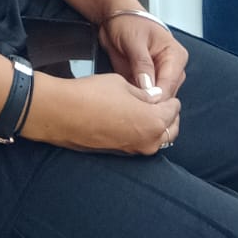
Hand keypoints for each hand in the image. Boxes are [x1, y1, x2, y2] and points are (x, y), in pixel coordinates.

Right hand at [25, 72, 179, 156]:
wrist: (63, 113)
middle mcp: (149, 142)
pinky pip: (140, 143)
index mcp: (154, 122)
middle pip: (171, 130)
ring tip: (145, 110)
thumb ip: (144, 94)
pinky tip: (130, 120)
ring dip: (156, 126)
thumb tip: (154, 98)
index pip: (173, 110)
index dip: (170, 98)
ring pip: (156, 140)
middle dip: (168, 115)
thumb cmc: (93, 94)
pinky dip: (141, 133)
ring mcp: (134, 150)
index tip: (164, 92)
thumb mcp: (122, 84)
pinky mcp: (120, 153)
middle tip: (159, 102)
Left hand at [97, 11, 187, 99]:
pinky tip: (126, 94)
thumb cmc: (127, 21)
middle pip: (165, 95)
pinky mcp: (148, 79)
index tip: (142, 102)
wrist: (114, 16)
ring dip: (142, 99)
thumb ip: (142, 64)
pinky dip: (136, 96)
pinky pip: (145, 95)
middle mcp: (171, 67)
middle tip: (133, 103)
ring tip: (128, 97)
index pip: (169, 84)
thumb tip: (148, 87)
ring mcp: (160, 74)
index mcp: (175, 55)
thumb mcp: (134, 40)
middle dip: (149, 100)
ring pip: (155, 97)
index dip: (156, 96)